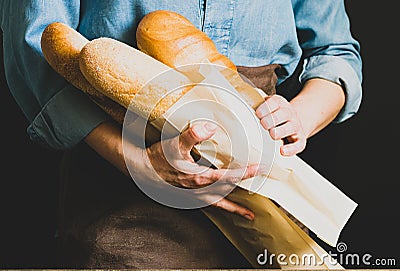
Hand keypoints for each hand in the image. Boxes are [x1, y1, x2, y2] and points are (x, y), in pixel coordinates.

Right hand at [144, 121, 263, 219]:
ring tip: (249, 215)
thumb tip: (210, 128)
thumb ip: (192, 135)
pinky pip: (209, 206)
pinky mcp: (189, 198)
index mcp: (199, 178)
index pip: (228, 176)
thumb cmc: (159, 157)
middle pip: (228, 190)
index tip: (260, 167)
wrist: (143, 171)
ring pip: (219, 204)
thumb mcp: (174, 144)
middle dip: (246, 187)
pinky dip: (220, 209)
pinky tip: (224, 209)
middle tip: (264, 185)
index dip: (245, 172)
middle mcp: (199, 190)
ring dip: (235, 208)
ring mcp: (194, 196)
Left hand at [256, 95, 306, 155]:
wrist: (294, 122)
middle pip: (284, 114)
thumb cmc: (273, 116)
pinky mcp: (300, 140)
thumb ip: (255, 105)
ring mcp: (296, 127)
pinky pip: (298, 144)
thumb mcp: (267, 107)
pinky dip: (291, 149)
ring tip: (272, 134)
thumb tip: (238, 102)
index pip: (275, 102)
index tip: (258, 114)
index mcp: (280, 104)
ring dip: (281, 131)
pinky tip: (282, 151)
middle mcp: (290, 114)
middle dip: (273, 119)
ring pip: (291, 127)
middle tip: (264, 124)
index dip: (266, 107)